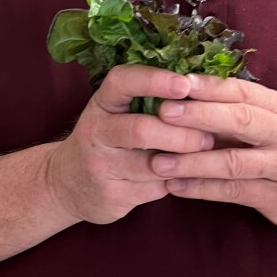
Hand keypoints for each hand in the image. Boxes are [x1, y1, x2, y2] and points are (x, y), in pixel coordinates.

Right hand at [45, 65, 214, 224]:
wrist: (68, 182)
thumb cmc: (108, 137)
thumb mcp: (116, 111)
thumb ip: (148, 99)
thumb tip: (201, 86)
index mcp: (102, 103)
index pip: (122, 82)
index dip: (154, 80)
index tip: (184, 84)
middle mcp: (95, 131)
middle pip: (141, 130)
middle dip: (180, 134)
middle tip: (208, 137)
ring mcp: (99, 166)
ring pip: (151, 165)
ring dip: (183, 162)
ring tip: (205, 156)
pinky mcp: (110, 196)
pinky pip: (152, 190)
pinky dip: (174, 183)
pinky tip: (184, 176)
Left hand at [150, 74, 276, 235]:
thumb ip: (241, 112)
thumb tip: (187, 94)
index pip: (242, 91)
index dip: (207, 86)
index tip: (173, 82)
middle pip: (240, 119)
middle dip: (198, 114)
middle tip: (162, 112)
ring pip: (234, 162)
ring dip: (193, 161)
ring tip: (158, 161)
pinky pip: (234, 192)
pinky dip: (202, 190)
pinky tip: (175, 187)